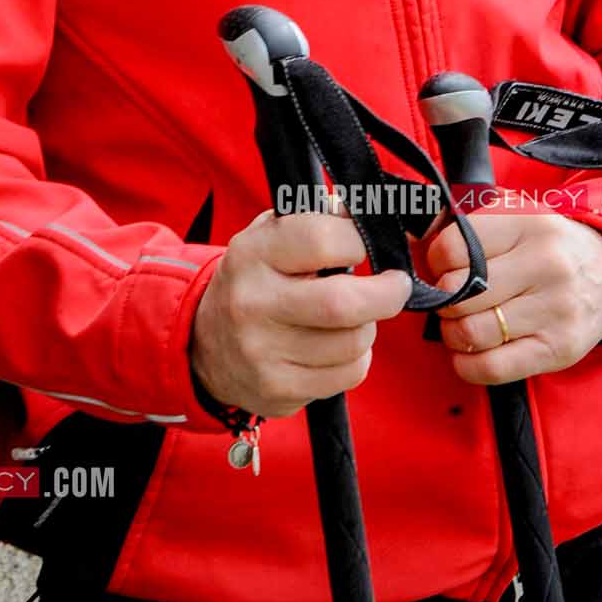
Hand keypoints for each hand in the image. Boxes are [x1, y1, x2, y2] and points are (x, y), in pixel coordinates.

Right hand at [190, 208, 411, 418]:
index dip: (359, 240)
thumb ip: (317, 217)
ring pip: (352, 342)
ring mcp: (263, 353)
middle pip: (342, 303)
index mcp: (253, 254)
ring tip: (356, 316)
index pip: (321, 240)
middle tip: (396, 285)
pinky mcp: (277, 390)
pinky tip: (339, 347)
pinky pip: (346, 375)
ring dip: (368, 327)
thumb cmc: (254, 280)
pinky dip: (357, 359)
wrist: (204, 346)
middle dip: (386, 294)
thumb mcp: (270, 236)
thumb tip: (368, 211)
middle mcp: (254, 304)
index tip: (369, 246)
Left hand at [424, 195, 601, 384]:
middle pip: (458, 294)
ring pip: (471, 333)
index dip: (437, 262)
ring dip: (453, 334)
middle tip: (450, 299)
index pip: (453, 248)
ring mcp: (555, 310)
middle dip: (443, 301)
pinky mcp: (558, 349)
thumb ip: (466, 221)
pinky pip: (492, 368)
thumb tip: (414, 235)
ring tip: (461, 323)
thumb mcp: (515, 214)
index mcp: (528, 223)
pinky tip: (471, 351)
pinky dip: (468, 365)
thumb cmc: (548, 245)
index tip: (444, 267)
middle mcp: (545, 264)